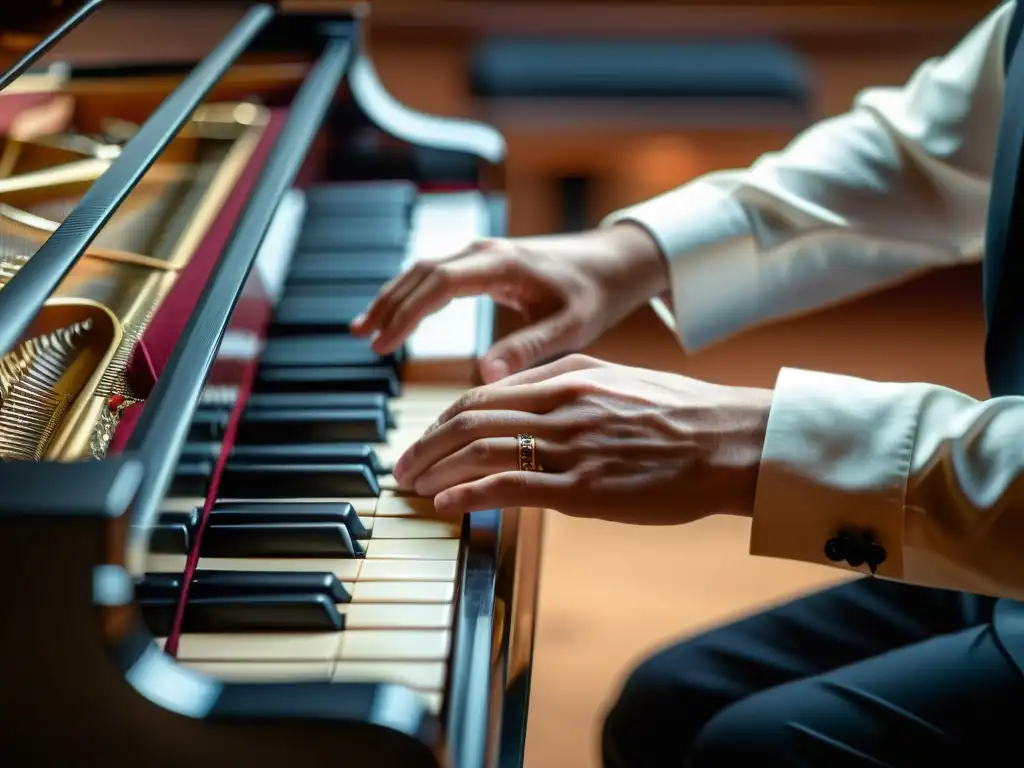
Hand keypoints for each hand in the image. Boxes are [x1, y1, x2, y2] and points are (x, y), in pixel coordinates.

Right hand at [351, 223, 668, 382]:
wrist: (610, 265)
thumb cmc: (593, 295)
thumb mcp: (569, 327)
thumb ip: (527, 349)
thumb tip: (486, 376)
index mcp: (502, 264)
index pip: (439, 284)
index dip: (406, 313)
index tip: (383, 343)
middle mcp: (485, 251)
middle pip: (421, 272)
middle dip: (388, 304)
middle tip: (363, 339)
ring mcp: (481, 253)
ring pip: (423, 270)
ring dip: (393, 297)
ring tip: (363, 330)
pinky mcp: (482, 262)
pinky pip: (435, 274)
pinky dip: (410, 294)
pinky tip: (394, 316)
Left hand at [392, 355, 772, 523]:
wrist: (733, 441)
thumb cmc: (683, 415)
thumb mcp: (620, 382)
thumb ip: (570, 389)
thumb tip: (528, 405)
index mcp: (568, 376)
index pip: (483, 394)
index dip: (443, 419)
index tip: (426, 438)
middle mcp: (561, 404)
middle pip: (469, 419)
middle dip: (425, 444)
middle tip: (402, 467)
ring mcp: (571, 445)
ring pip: (481, 450)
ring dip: (436, 468)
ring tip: (413, 488)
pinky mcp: (585, 488)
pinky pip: (511, 488)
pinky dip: (470, 494)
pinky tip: (447, 504)